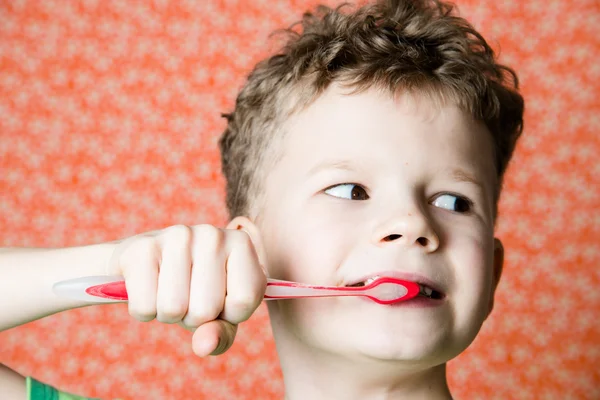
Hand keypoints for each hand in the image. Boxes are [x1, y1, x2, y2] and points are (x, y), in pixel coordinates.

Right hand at [107, 224, 266, 356]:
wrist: (145, 264)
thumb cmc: (194, 291)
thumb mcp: (220, 316)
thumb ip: (220, 335)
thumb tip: (203, 346)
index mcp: (241, 244)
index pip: (244, 300)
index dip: (228, 314)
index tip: (220, 298)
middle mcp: (213, 234)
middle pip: (206, 309)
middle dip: (193, 316)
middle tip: (188, 295)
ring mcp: (177, 236)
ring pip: (174, 309)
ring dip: (168, 314)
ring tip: (169, 290)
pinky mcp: (143, 247)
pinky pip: (145, 307)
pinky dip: (144, 310)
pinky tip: (149, 287)